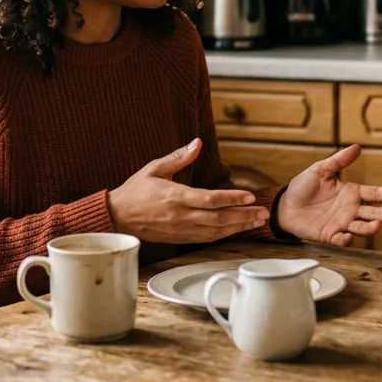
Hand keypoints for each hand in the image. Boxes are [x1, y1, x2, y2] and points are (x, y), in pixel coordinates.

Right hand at [107, 139, 270, 243]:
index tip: (250, 197)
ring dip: (238, 227)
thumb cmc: (136, 190)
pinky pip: (206, 239)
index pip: (210, 199)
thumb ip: (178, 156)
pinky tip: (236, 230)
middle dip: (243, 216)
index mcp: (175, 196)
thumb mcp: (154, 168)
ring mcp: (181, 230)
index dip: (232, 199)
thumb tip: (197, 142)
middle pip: (218, 219)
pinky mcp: (180, 239)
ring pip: (215, 231)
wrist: (117, 217)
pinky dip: (224, 235)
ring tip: (257, 222)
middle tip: (263, 213)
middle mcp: (180, 216)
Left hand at [276, 144, 381, 246]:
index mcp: (352, 193)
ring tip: (377, 225)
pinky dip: (345, 240)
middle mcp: (351, 210)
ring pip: (361, 227)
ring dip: (369, 228)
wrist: (285, 205)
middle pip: (373, 212)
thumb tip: (357, 147)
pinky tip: (348, 237)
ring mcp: (342, 224)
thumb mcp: (320, 169)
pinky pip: (340, 240)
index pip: (375, 193)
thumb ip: (338, 161)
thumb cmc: (304, 186)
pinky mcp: (329, 236)